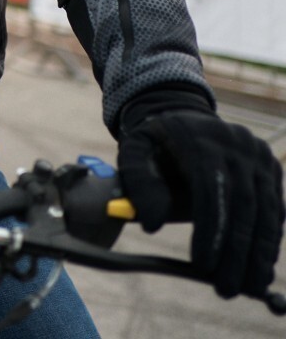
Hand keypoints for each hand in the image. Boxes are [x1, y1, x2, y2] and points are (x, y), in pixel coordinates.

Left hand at [118, 101, 283, 297]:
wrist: (182, 117)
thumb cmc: (155, 143)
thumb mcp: (134, 152)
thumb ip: (137, 184)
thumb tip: (150, 225)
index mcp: (200, 138)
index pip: (211, 190)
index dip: (210, 231)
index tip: (202, 266)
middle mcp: (236, 144)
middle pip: (244, 204)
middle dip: (237, 251)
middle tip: (226, 288)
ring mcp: (258, 154)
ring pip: (266, 210)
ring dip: (259, 253)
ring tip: (247, 287)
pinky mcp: (271, 167)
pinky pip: (276, 208)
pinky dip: (270, 240)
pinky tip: (260, 267)